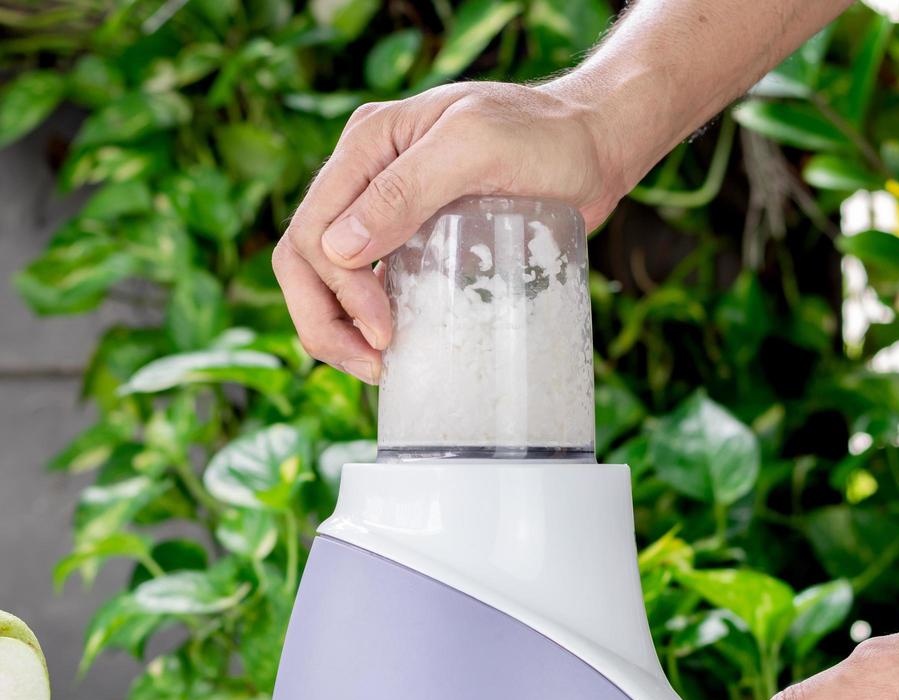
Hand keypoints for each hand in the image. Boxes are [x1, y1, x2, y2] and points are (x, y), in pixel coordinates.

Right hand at [272, 80, 630, 383]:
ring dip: (338, 328)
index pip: (313, 230)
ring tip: (379, 366)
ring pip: (325, 278)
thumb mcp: (475, 146)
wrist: (594, 145)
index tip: (384, 330)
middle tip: (374, 362)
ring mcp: (384, 207)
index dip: (336, 290)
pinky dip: (364, 321)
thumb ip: (406, 189)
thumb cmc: (545, 135)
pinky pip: (364, 284)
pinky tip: (393, 346)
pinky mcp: (410, 237)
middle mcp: (365, 174)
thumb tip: (338, 250)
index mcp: (367, 144)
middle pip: (304, 259)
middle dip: (325, 320)